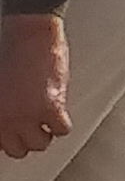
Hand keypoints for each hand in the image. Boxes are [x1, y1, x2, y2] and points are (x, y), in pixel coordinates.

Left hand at [0, 14, 64, 157]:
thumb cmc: (7, 48)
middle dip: (24, 138)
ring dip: (45, 132)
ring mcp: (28, 115)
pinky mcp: (52, 107)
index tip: (13, 134)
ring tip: (47, 120)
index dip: (7, 137)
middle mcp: (6, 118)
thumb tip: (8, 119)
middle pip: (17, 149)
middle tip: (31, 127)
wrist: (27, 31)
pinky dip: (63, 124)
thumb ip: (3, 106)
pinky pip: (62, 130)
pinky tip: (60, 112)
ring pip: (40, 144)